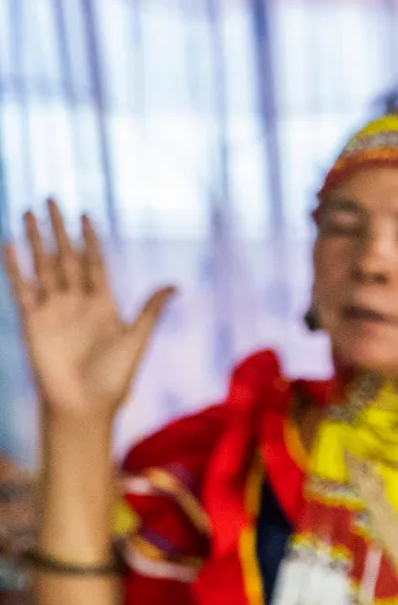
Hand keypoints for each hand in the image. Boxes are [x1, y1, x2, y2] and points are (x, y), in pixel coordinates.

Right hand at [4, 202, 172, 423]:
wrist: (85, 405)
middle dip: (59, 229)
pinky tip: (10, 243)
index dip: (90, 240)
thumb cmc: (114, 378)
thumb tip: (174, 285)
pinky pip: (21, 287)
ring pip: (42, 265)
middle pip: (65, 257)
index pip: (94, 263)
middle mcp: (76, 302)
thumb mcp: (137, 339)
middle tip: (51, 199)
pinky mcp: (32, 320)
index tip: (86, 215)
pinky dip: (15, 266)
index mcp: (103, 305)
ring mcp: (53, 309)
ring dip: (36, 239)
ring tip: (28, 212)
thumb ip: (150, 310)